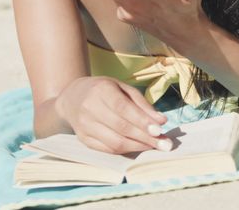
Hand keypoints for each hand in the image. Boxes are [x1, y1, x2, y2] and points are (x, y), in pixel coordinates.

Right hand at [55, 76, 170, 153]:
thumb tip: (161, 121)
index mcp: (101, 91)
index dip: (142, 121)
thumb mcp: (124, 88)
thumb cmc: (105, 90)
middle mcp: (90, 109)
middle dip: (145, 138)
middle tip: (165, 144)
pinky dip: (126, 150)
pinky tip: (139, 147)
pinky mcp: (83, 139)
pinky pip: (108, 149)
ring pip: (114, 142)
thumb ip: (142, 104)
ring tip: (155, 146)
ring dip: (138, 146)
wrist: (73, 97)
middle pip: (121, 128)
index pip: (123, 109)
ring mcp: (84, 126)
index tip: (160, 130)